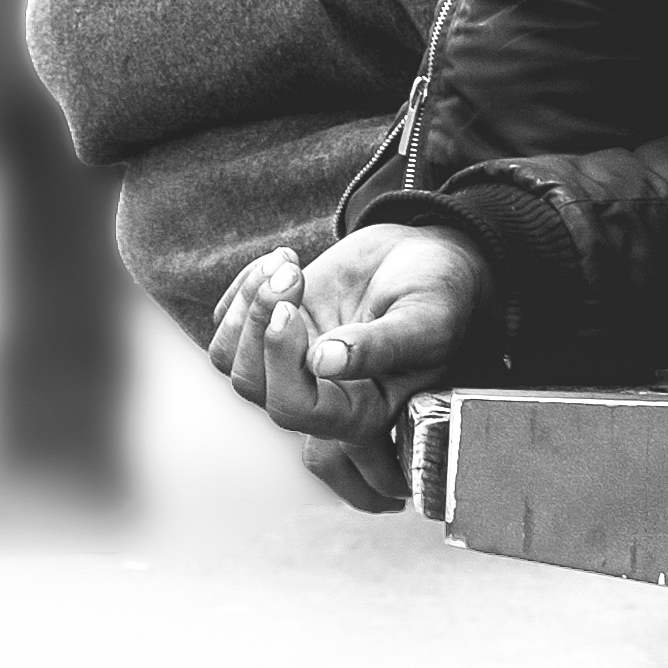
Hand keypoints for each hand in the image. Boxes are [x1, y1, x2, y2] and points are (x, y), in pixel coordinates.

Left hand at [206, 224, 491, 505]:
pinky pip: (226, 324)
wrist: (427, 257)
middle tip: (293, 276)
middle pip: (256, 387)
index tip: (293, 309)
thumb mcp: (426, 319)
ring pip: (231, 359)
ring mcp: (292, 365)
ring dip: (249, 304)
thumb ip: (381, 346)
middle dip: (261, 326)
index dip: (283, 364)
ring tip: (287, 264)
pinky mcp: (273, 332)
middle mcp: (320, 395)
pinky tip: (284, 259)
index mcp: (361, 410)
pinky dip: (244, 285)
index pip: (298, 411)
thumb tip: (324, 363)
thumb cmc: (440, 294)